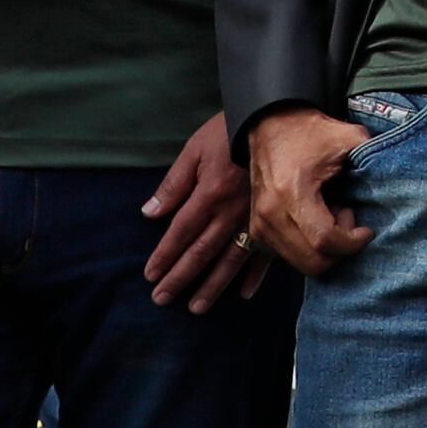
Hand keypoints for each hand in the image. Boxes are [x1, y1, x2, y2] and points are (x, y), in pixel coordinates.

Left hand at [139, 113, 262, 306]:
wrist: (276, 120)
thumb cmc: (230, 131)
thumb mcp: (195, 150)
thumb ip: (173, 184)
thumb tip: (149, 213)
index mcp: (209, 195)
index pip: (181, 232)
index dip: (164, 256)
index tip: (151, 276)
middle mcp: (231, 213)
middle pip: (202, 252)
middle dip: (181, 277)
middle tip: (163, 299)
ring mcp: (255, 219)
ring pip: (230, 259)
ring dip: (212, 286)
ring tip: (197, 307)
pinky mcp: (275, 218)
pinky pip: (266, 252)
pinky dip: (255, 275)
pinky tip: (243, 293)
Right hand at [247, 109, 374, 271]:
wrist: (271, 125)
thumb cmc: (309, 133)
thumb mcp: (348, 137)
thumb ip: (374, 157)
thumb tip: (402, 177)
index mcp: (291, 193)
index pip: (325, 241)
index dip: (352, 243)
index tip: (366, 230)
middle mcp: (271, 214)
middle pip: (314, 262)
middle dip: (340, 248)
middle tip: (347, 217)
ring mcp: (260, 226)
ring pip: (303, 264)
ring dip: (324, 248)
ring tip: (331, 215)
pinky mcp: (258, 232)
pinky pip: (291, 257)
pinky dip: (310, 247)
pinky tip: (316, 220)